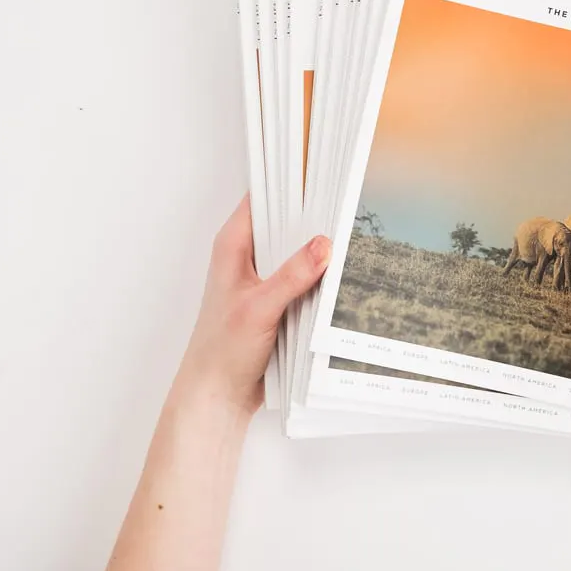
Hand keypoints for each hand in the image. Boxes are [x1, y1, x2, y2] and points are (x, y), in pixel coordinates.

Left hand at [175, 195, 331, 416]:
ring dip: (320, 252)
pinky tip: (342, 276)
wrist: (218, 395)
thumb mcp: (260, 308)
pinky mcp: (278, 300)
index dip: (290, 184)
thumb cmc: (222, 351)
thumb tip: (324, 244)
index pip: (263, 198)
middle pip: (286, 223)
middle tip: (347, 209)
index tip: (322, 176)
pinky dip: (321, 278)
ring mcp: (264, 278)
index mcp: (233, 245)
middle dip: (314, 219)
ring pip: (298, 251)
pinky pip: (305, 279)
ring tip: (352, 239)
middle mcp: (247, 256)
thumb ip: (292, 275)